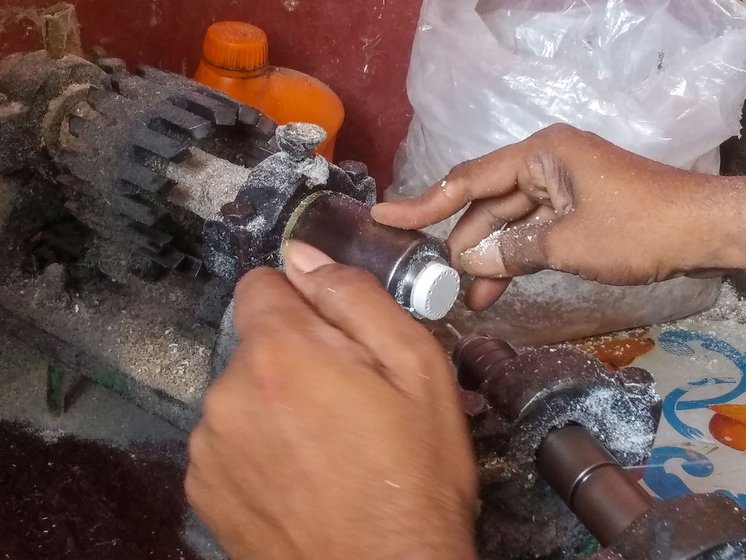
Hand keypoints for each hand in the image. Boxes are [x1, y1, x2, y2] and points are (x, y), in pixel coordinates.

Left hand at [185, 242, 477, 559]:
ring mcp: (209, 446)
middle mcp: (227, 394)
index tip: (333, 334)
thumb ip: (354, 298)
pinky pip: (229, 440)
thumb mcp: (417, 369)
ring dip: (275, 405)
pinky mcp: (205, 488)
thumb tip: (304, 256)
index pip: (262, 283)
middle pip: (256, 343)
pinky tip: (300, 477)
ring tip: (326, 446)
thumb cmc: (412, 479)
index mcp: (279, 354)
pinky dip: (258, 448)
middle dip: (296, 357)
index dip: (303, 301)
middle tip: (347, 401)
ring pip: (243, 392)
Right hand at [373, 124, 732, 309]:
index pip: (469, 179)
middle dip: (464, 243)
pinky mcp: (569, 210)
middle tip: (435, 278)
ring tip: (468, 296)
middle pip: (485, 204)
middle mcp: (542, 165)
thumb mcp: (569, 242)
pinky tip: (495, 288)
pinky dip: (513, 258)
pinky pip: (528, 232)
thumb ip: (513, 251)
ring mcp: (556, 188)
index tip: (384, 215)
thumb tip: (469, 265)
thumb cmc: (639, 227)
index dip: (424, 202)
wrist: (702, 231)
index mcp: (540, 155)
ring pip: (505, 223)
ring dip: (488, 258)